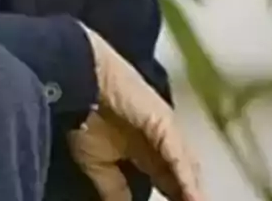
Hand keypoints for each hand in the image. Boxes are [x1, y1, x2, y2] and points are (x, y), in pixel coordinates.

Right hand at [78, 25, 203, 200]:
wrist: (78, 82)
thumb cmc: (83, 117)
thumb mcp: (98, 164)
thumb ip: (115, 189)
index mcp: (147, 149)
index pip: (170, 182)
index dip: (177, 198)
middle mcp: (162, 140)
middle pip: (184, 176)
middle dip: (188, 196)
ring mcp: (166, 130)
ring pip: (187, 168)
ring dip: (193, 193)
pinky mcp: (165, 122)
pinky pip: (178, 155)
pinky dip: (186, 178)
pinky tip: (192, 197)